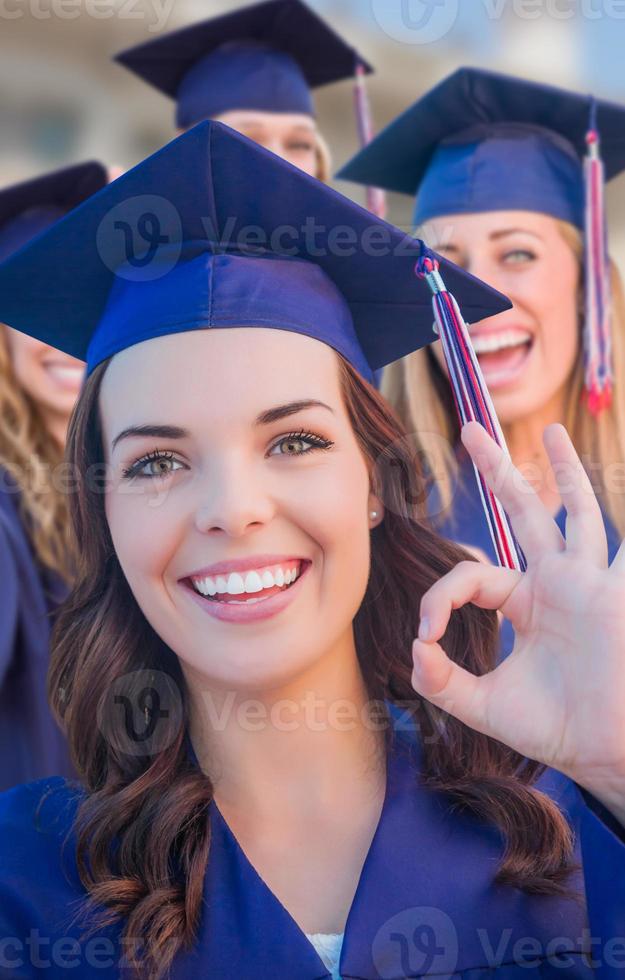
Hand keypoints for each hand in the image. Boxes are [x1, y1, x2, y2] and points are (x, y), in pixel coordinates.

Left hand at [411, 421, 624, 820]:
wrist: (601, 753)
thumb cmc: (554, 729)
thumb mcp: (483, 706)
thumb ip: (442, 682)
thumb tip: (413, 650)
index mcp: (525, 603)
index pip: (472, 575)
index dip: (439, 597)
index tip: (426, 636)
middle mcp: (556, 584)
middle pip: (522, 513)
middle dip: (497, 473)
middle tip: (469, 431)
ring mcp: (586, 583)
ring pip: (575, 514)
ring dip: (563, 473)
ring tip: (551, 432)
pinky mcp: (611, 593)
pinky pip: (620, 548)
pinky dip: (624, 515)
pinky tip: (617, 482)